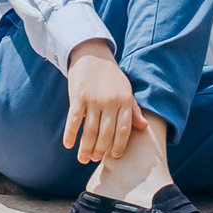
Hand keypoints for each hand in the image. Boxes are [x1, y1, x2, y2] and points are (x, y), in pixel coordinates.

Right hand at [63, 40, 141, 164]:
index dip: (119, 147)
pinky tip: (68, 144)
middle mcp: (110, 101)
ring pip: (90, 131)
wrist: (91, 53)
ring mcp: (94, 98)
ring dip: (86, 148)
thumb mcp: (125, 89)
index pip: (123, 130)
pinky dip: (70, 134)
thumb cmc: (110, 76)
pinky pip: (74, 120)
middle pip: (106, 134)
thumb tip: (144, 126)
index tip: (114, 157)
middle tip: (94, 159)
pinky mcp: (78, 96)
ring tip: (83, 158)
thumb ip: (133, 109)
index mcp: (124, 100)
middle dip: (100, 151)